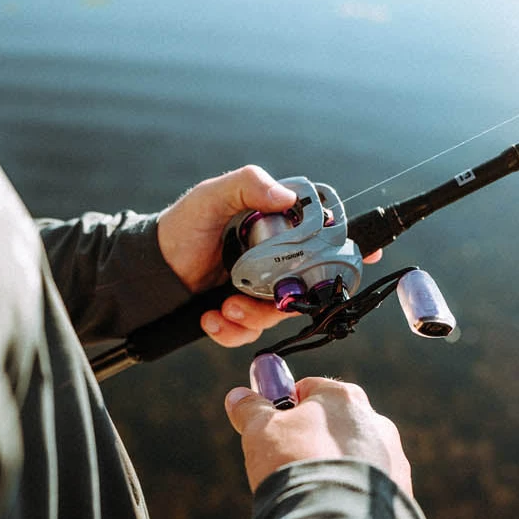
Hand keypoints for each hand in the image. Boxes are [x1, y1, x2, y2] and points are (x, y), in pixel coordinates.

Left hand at [157, 165, 382, 348]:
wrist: (149, 270)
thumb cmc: (181, 226)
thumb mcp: (211, 196)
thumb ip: (247, 183)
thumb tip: (286, 196)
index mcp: (276, 229)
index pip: (322, 236)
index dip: (349, 247)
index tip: (370, 254)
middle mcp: (274, 262)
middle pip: (305, 287)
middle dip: (287, 298)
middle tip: (258, 297)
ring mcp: (258, 291)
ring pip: (278, 315)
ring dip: (252, 317)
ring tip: (224, 307)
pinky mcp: (240, 316)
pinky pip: (249, 334)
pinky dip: (231, 331)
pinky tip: (210, 319)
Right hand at [224, 377, 411, 495]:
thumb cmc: (295, 464)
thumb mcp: (261, 432)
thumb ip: (251, 410)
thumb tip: (238, 396)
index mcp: (343, 397)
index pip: (308, 388)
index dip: (285, 406)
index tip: (271, 427)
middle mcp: (374, 420)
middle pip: (334, 423)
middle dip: (312, 439)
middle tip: (287, 463)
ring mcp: (392, 456)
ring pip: (354, 455)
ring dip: (334, 467)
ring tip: (311, 492)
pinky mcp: (400, 490)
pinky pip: (369, 485)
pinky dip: (351, 492)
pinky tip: (333, 507)